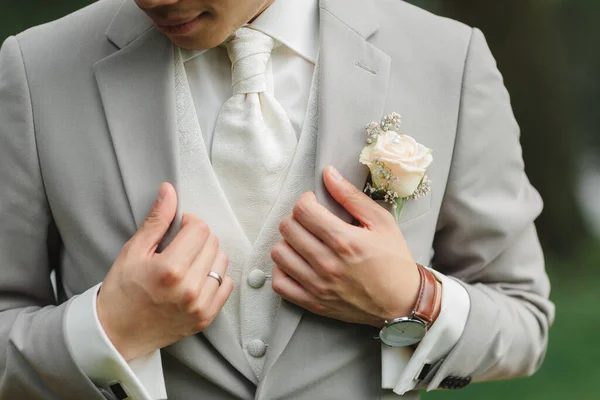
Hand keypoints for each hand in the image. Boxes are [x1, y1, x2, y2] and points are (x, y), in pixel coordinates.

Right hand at [97, 183, 233, 360]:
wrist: (116, 332)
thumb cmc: (121, 290)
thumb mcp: (133, 251)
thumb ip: (156, 220)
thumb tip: (169, 190)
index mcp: (170, 269)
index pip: (200, 229)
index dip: (189, 223)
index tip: (178, 228)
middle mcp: (189, 289)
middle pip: (213, 243)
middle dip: (198, 238)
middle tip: (180, 246)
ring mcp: (200, 306)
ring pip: (222, 262)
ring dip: (208, 256)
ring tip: (188, 262)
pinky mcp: (206, 318)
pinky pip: (226, 285)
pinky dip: (215, 277)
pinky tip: (197, 278)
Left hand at [271, 166, 439, 327]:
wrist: (402, 303)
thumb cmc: (394, 260)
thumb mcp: (382, 222)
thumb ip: (351, 197)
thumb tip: (328, 173)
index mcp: (344, 240)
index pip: (303, 210)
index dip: (306, 201)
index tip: (316, 204)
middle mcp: (327, 263)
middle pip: (287, 228)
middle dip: (296, 218)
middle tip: (311, 222)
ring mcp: (317, 285)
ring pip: (279, 253)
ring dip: (288, 242)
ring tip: (304, 242)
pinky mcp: (312, 303)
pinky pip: (279, 283)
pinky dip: (283, 270)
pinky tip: (297, 263)